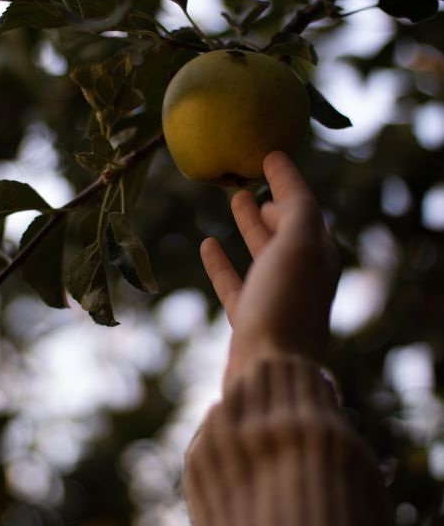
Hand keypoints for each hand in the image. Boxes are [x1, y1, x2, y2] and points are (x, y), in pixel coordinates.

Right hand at [200, 151, 339, 390]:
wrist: (269, 371)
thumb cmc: (285, 303)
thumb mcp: (299, 245)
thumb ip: (297, 209)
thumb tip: (284, 183)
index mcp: (319, 256)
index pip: (306, 207)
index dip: (289, 180)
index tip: (270, 154)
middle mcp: (302, 276)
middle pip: (288, 229)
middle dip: (274, 202)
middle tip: (253, 178)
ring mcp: (275, 299)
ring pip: (263, 252)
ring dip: (251, 225)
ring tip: (235, 199)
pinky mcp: (251, 320)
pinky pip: (236, 282)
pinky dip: (223, 262)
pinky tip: (207, 244)